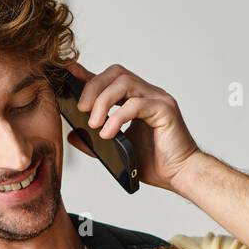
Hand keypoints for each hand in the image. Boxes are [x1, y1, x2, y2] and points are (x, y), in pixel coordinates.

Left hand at [65, 61, 200, 191]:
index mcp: (137, 99)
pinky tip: (109, 133)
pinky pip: (136, 104)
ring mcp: (157, 99)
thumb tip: (73, 134)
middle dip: (93, 87)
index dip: (88, 75)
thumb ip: (96, 141)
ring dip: (103, 101)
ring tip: (94, 124)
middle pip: (116, 73)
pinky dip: (118, 118)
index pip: (110, 79)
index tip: (68, 74)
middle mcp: (148, 94)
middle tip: (81, 109)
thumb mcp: (117, 150)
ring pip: (125, 83)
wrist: (180, 175)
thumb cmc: (156, 163)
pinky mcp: (165, 110)